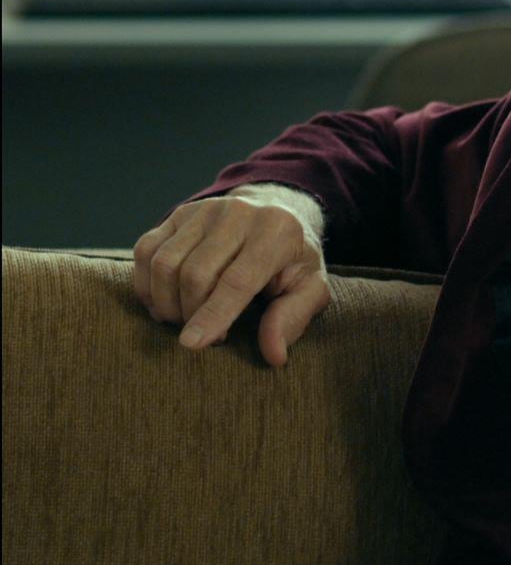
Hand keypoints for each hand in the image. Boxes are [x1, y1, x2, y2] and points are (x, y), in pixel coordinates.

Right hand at [132, 195, 331, 366]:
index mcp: (277, 231)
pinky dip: (147, 284)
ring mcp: (204, 210)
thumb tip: (274, 354)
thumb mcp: (310, 286)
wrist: (277, 210)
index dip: (212, 315)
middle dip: (191, 315)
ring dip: (166, 302)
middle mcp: (238, 214)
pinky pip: (145, 250)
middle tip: (207, 336)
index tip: (190, 344)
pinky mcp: (179, 214)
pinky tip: (163, 302)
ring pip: (165, 264)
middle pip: (195, 274)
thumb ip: (293, 317)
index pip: (237, 280)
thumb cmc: (292, 259)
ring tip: (185, 319)